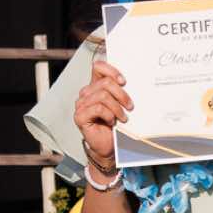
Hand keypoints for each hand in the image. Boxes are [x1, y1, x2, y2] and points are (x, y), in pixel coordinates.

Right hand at [74, 59, 130, 174]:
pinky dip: (109, 115)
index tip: (124, 81)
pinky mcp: (80, 116)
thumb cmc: (116, 125)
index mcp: (95, 86)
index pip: (98, 67)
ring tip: (123, 117)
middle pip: (105, 83)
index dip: (111, 70)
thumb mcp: (121, 104)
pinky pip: (98, 108)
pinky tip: (112, 121)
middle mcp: (86, 93)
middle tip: (131, 106)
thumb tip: (132, 81)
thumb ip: (121, 91)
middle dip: (122, 94)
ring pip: (103, 96)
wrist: (109, 146)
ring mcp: (81, 104)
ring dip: (117, 107)